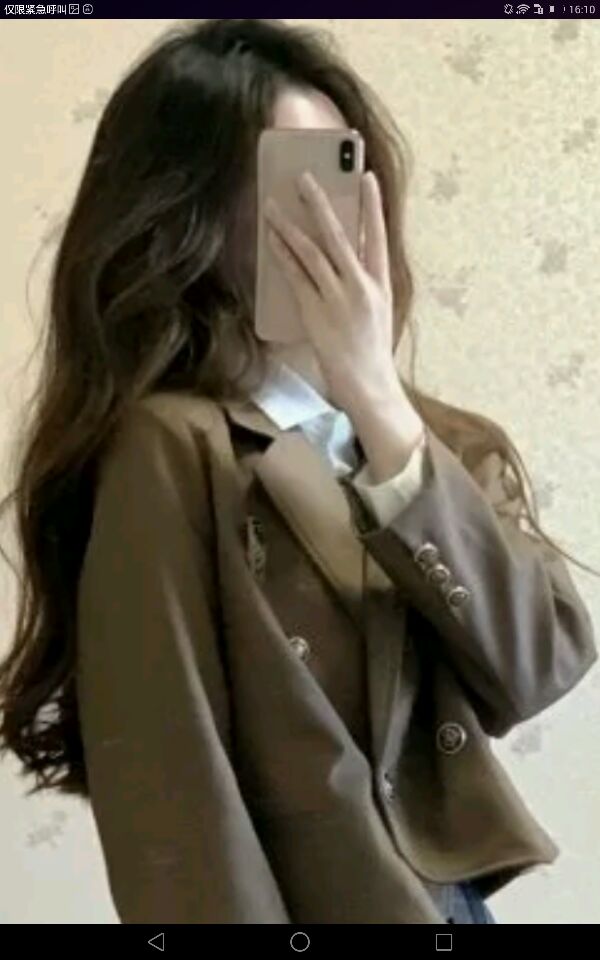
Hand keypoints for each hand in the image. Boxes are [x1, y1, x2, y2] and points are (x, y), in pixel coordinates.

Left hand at [264, 169, 401, 417]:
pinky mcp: (316, 312)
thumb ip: (365, 284)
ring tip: (273, 205)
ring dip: (290, 226)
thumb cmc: (371, 352)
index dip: (373, 206)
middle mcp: (361, 286)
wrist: (368, 384)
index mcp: (381, 285)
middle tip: (304, 177)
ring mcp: (337, 298)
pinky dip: (282, 255)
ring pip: (312, 252)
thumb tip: (348, 258)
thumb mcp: (378, 313)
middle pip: (339, 236)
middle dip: (320, 204)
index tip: (367, 177)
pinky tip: (271, 239)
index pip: (378, 236)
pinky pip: (295, 276)